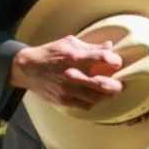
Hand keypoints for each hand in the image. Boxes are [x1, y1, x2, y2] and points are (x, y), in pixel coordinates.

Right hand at [12, 34, 128, 109]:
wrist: (28, 69)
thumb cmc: (50, 53)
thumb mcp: (69, 43)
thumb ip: (91, 46)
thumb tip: (109, 46)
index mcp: (74, 56)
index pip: (102, 58)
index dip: (114, 61)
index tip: (116, 62)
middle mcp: (72, 74)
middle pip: (102, 84)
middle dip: (116, 84)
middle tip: (120, 83)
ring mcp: (68, 90)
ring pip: (96, 98)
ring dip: (106, 95)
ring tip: (110, 91)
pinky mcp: (64, 100)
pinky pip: (86, 105)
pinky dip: (94, 101)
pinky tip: (95, 96)